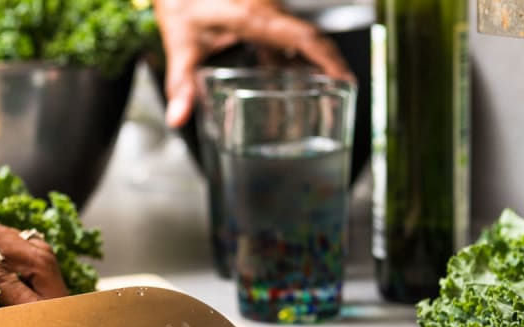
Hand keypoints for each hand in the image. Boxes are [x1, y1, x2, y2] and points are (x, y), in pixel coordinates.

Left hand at [155, 0, 354, 128]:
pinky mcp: (263, 14)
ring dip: (314, 61)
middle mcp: (268, 10)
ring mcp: (268, 10)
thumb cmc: (182, 1)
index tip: (345, 79)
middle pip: (311, 37)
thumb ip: (180, 83)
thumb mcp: (180, 43)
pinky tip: (289, 79)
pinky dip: (294, 56)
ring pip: (301, 36)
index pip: (303, 37)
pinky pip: (287, 35)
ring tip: (324, 91)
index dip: (328, 58)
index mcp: (254, 16)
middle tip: (343, 92)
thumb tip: (178, 118)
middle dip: (330, 64)